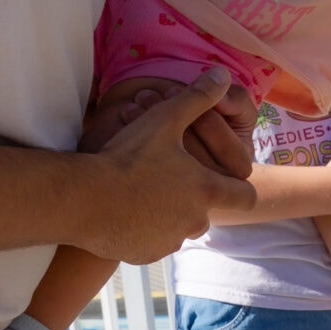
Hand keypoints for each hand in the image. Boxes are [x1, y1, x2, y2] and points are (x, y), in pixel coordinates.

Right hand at [82, 68, 254, 260]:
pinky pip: (153, 243)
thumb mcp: (163, 119)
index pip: (247, 196)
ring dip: (170, 214)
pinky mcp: (146, 255)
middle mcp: (195, 221)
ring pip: (180, 228)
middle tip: (169, 178)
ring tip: (145, 193)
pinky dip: (146, 230)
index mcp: (206, 190)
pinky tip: (127, 211)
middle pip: (209, 212)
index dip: (240, 186)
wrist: (83, 199)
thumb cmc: (126, 157)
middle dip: (196, 198)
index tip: (228, 178)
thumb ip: (197, 98)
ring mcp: (170, 241)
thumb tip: (222, 75)